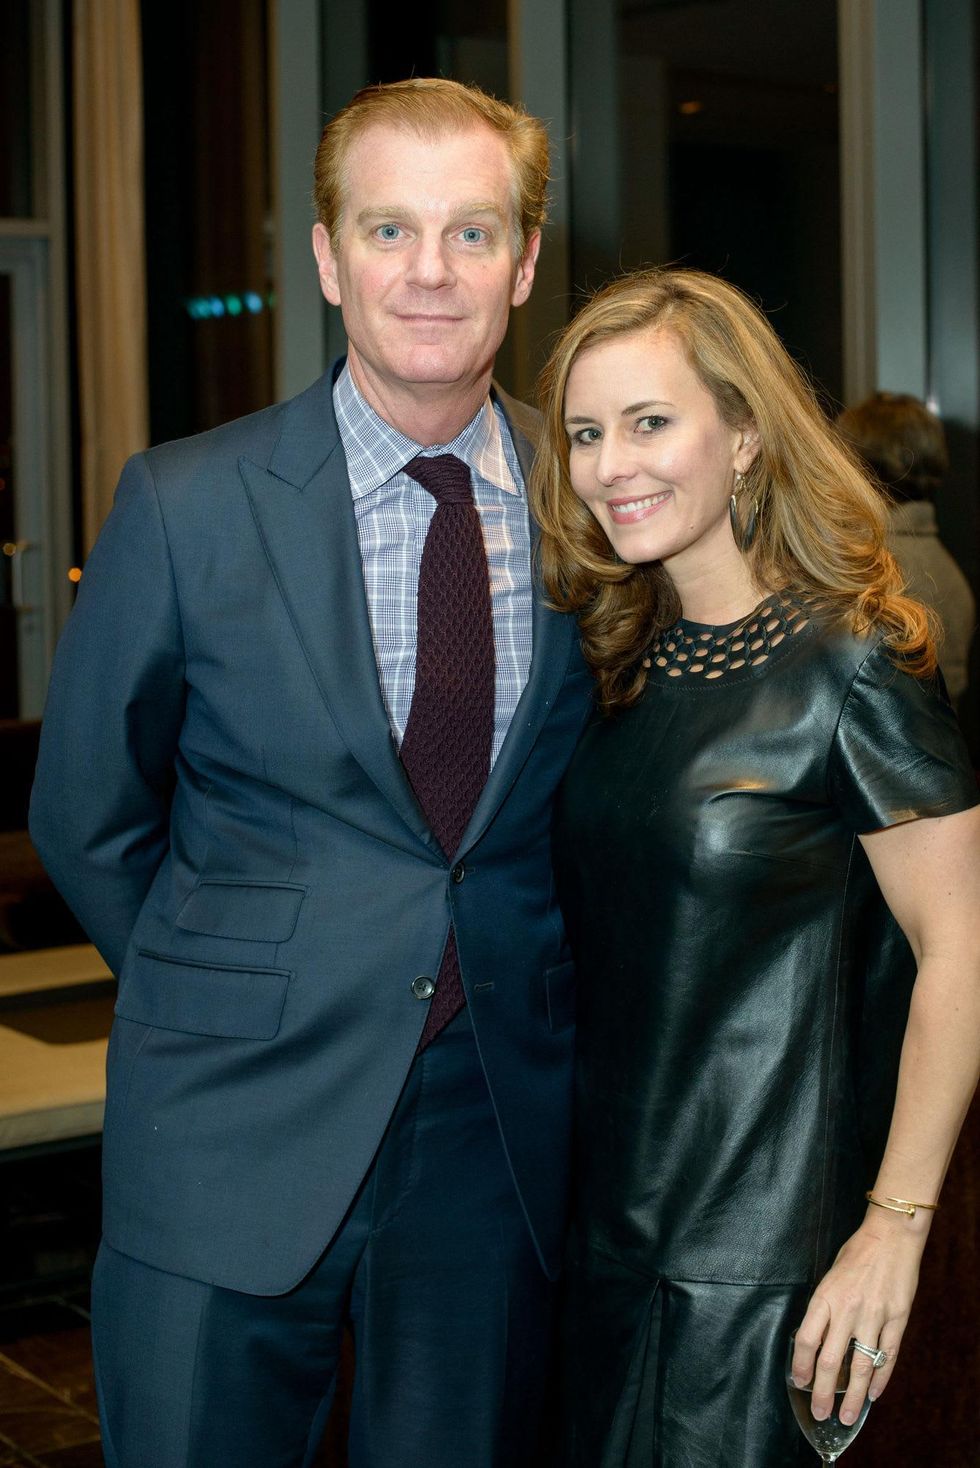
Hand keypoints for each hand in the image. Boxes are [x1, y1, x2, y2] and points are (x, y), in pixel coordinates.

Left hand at [789, 1212, 927, 1426]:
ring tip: (847, 1416)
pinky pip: (887, 1355)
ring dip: (853, 1396)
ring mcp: (874, 1316)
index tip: (799, 1383)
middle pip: (829, 1360)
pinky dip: (880, 1378)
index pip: (807, 1340)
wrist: (891, 1236)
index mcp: (825, 1297)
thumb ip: (824, 1308)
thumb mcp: (830, 1276)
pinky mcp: (897, 1319)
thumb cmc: (856, 1253)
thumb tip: (815, 1341)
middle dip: (822, 1392)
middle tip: (819, 1413)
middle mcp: (847, 1310)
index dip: (801, 1366)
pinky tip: (873, 1393)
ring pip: (860, 1366)